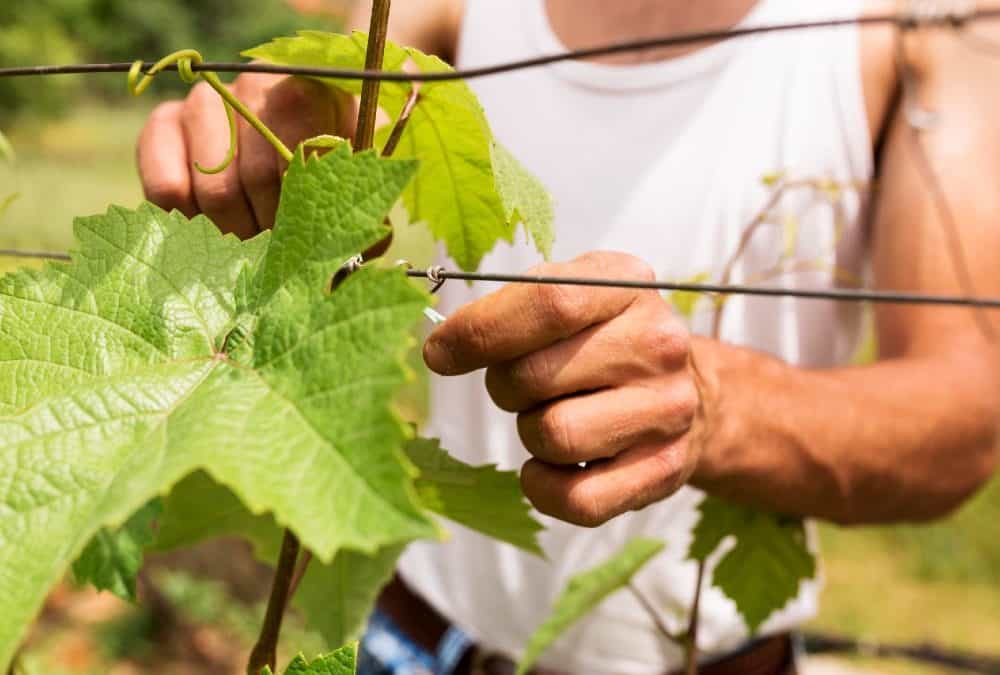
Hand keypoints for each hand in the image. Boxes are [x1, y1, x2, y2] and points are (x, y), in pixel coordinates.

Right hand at [137, 73, 351, 237]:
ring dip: (237, 236)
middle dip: (273, 233)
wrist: (285, 121)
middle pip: (258, 180)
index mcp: (309, 89)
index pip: (302, 160)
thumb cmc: (329, 159)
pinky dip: (190, 226)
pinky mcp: (163, 124)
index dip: (306, 215)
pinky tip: (212, 235)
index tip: (311, 246)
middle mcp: (253, 85)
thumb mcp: (358, 174)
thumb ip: (365, 204)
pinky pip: (167, 189)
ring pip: (215, 191)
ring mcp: (204, 101)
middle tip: (282, 258)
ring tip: (253, 250)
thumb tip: (371, 242)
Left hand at [423, 252, 703, 526]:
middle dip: (505, 386)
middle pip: (535, 375)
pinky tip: (553, 465)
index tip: (439, 353)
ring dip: (531, 432)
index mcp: (627, 284)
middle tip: (523, 386)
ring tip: (553, 416)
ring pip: (553, 436)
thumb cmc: (605, 340)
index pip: (547, 303)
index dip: (479, 332)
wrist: (692, 393)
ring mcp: (667, 410)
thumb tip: (443, 349)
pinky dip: (545, 487)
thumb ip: (510, 309)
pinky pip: (577, 499)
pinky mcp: (664, 470)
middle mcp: (658, 343)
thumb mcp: (571, 297)